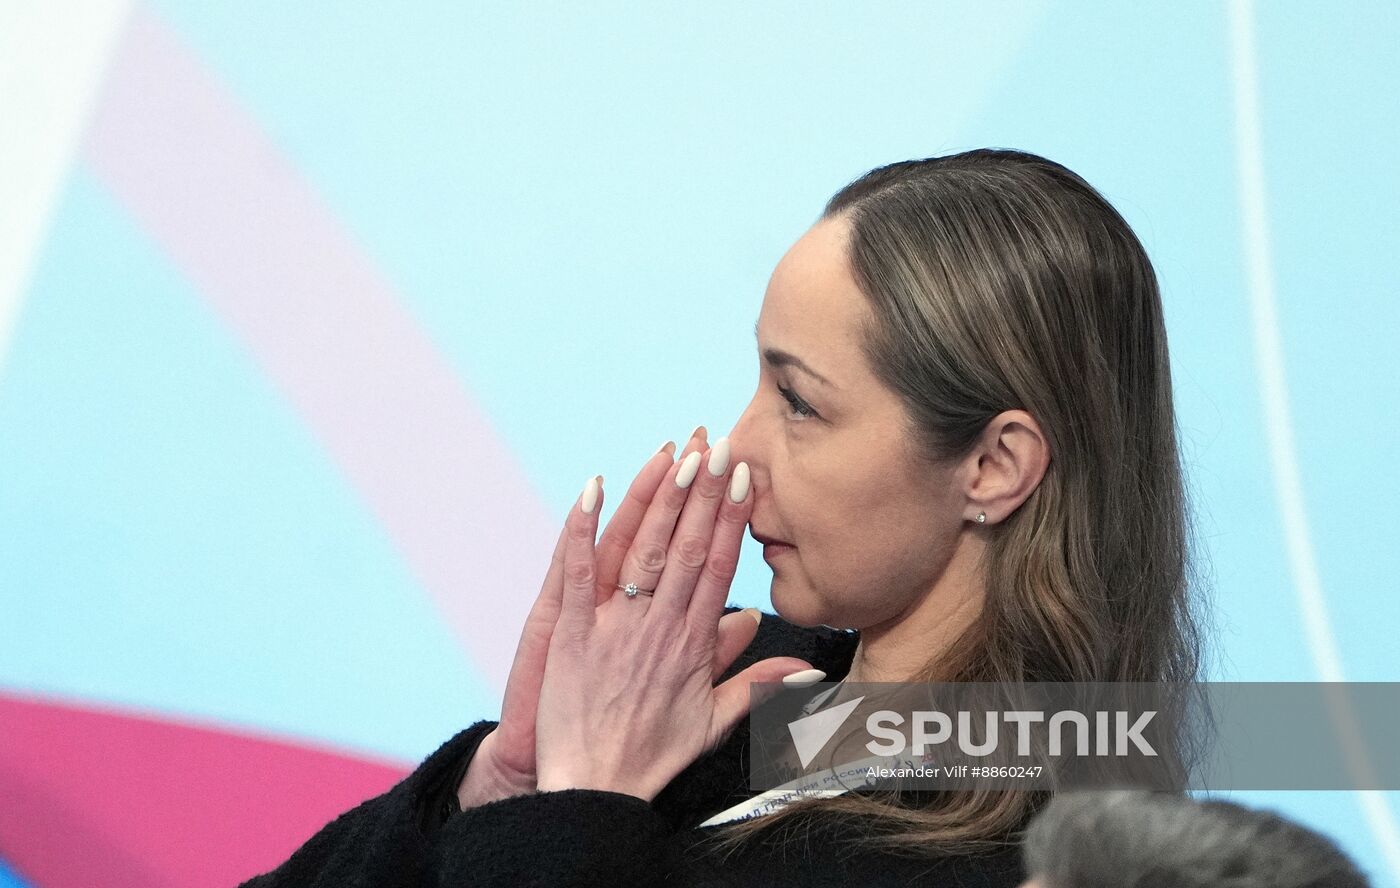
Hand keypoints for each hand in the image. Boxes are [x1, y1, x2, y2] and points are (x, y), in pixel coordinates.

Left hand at [458, 429, 770, 807]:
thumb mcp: (714, 724)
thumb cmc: (651, 756)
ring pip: (644, 550)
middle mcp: (659, 627)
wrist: (593, 788)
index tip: (746, 477)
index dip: (733, 518)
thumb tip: (807, 666)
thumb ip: (758, 686)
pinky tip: (593, 486)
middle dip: (704, 492)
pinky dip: (584, 527)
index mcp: (694, 643)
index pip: (720, 566)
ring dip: (661, 499)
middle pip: (688, 547)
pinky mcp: (569, 631)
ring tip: (678, 453)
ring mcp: (613, 626)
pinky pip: (577, 569)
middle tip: (719, 444)